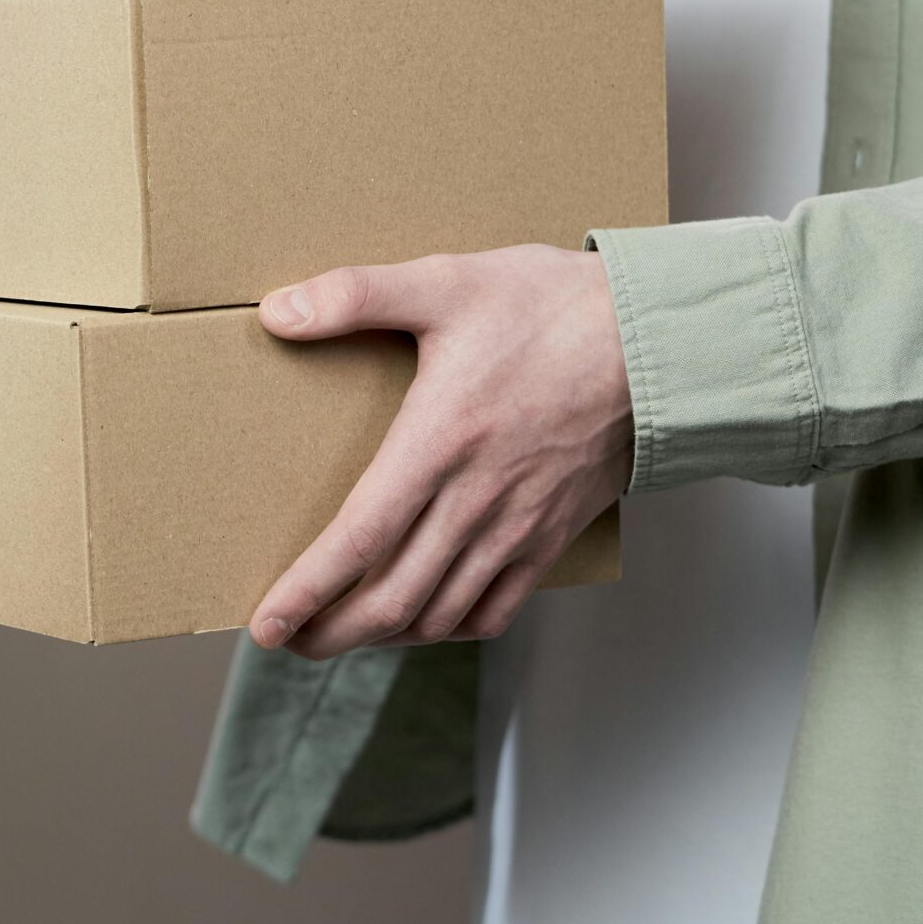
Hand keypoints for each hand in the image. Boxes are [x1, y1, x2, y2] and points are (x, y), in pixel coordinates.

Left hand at [247, 246, 633, 659]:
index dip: (308, 591)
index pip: (358, 539)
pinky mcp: (550, 534)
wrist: (656, 339)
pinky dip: (452, 627)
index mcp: (438, 444)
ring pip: (441, 613)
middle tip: (287, 640)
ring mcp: (517, 526)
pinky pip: (498, 608)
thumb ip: (354, 295)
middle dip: (331, 631)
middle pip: (392, 598)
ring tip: (342, 634)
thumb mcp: (444, 282)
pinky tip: (427, 621)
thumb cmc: (552, 307)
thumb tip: (275, 311)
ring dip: (385, 636)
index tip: (265, 624)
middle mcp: (474, 500)